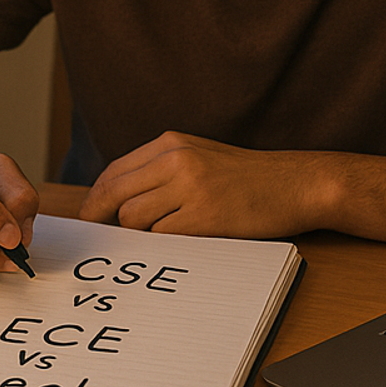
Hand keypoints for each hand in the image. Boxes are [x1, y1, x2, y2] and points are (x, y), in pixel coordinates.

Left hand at [77, 131, 328, 238]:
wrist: (295, 184)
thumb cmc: (247, 177)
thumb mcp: (199, 155)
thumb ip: (160, 169)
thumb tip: (115, 199)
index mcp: (171, 143)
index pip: (114, 171)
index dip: (97, 198)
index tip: (91, 215)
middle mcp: (176, 160)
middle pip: (115, 195)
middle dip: (104, 218)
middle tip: (105, 234)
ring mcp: (189, 188)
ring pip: (133, 218)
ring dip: (141, 232)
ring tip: (166, 231)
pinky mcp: (203, 216)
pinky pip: (161, 237)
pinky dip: (165, 243)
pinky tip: (184, 238)